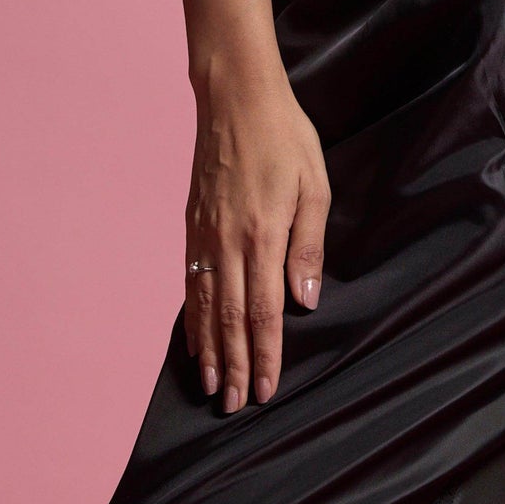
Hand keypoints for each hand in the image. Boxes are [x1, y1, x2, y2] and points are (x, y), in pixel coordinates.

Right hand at [183, 67, 330, 411]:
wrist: (236, 98)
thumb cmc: (285, 137)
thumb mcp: (314, 185)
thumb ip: (309, 246)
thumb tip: (305, 302)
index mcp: (264, 235)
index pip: (264, 311)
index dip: (264, 355)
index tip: (264, 390)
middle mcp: (229, 242)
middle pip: (232, 319)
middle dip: (234, 366)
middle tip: (234, 406)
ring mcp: (205, 236)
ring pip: (206, 307)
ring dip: (210, 351)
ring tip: (212, 386)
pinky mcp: (192, 226)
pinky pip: (191, 283)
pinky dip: (192, 318)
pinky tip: (194, 340)